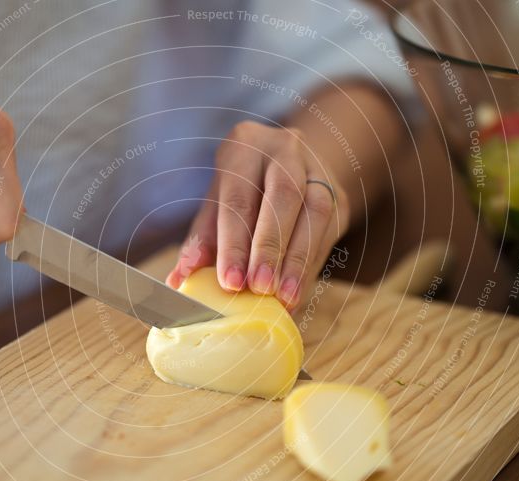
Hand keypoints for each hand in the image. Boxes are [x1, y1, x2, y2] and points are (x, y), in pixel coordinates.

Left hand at [167, 121, 349, 310]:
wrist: (291, 163)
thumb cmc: (244, 186)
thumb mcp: (217, 202)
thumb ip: (201, 239)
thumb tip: (180, 280)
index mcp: (245, 146)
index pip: (238, 197)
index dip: (234, 242)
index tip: (230, 281)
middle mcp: (284, 150)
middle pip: (283, 196)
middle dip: (270, 247)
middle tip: (259, 288)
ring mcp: (317, 169)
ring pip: (315, 213)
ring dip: (298, 261)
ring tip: (284, 297)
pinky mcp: (339, 195)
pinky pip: (328, 232)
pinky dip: (310, 266)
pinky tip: (297, 292)